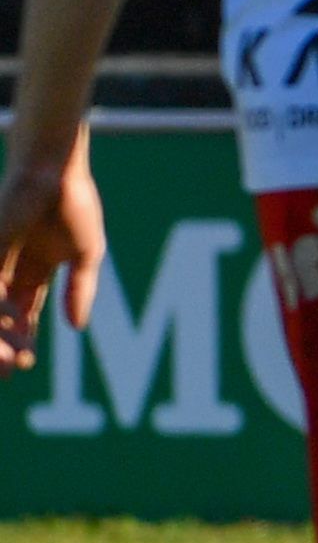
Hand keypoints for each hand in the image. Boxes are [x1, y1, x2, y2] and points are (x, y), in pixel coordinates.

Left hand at [0, 146, 104, 370]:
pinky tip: (9, 325)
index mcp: (33, 270)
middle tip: (9, 370)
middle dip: (4, 344)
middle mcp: (9, 270)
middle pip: (1, 317)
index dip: (23, 337)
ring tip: (5, 358)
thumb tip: (78, 327)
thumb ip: (80, 290)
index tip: (27, 359)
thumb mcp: (85, 255)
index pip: (23, 313)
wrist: (54, 173)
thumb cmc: (73, 204)